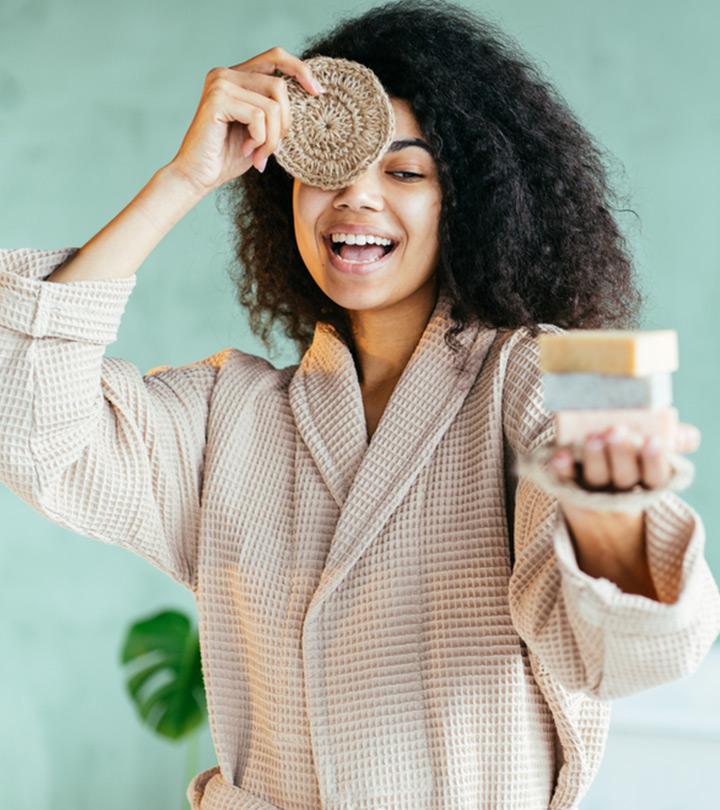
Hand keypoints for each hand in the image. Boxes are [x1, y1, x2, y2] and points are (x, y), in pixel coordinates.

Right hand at [168, 46, 324, 193]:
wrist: (199, 177)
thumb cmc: (229, 156)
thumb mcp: (261, 130)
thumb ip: (276, 109)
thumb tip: (311, 91)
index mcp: (237, 75)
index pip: (276, 57)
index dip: (300, 70)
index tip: (318, 92)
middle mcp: (226, 73)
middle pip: (280, 86)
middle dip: (284, 124)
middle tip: (273, 150)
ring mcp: (220, 83)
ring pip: (272, 106)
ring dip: (272, 139)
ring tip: (259, 155)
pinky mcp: (217, 99)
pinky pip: (258, 117)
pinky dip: (260, 141)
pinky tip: (247, 151)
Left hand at [549, 421, 700, 491]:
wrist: (597, 505)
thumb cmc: (630, 465)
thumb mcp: (651, 456)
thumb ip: (670, 442)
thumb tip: (690, 435)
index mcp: (646, 482)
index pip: (655, 476)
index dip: (654, 460)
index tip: (653, 440)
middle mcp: (622, 489)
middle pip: (625, 476)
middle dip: (622, 454)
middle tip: (616, 431)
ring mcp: (595, 491)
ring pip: (596, 478)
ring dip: (594, 458)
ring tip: (592, 437)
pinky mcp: (570, 488)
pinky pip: (566, 479)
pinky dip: (563, 468)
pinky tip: (560, 455)